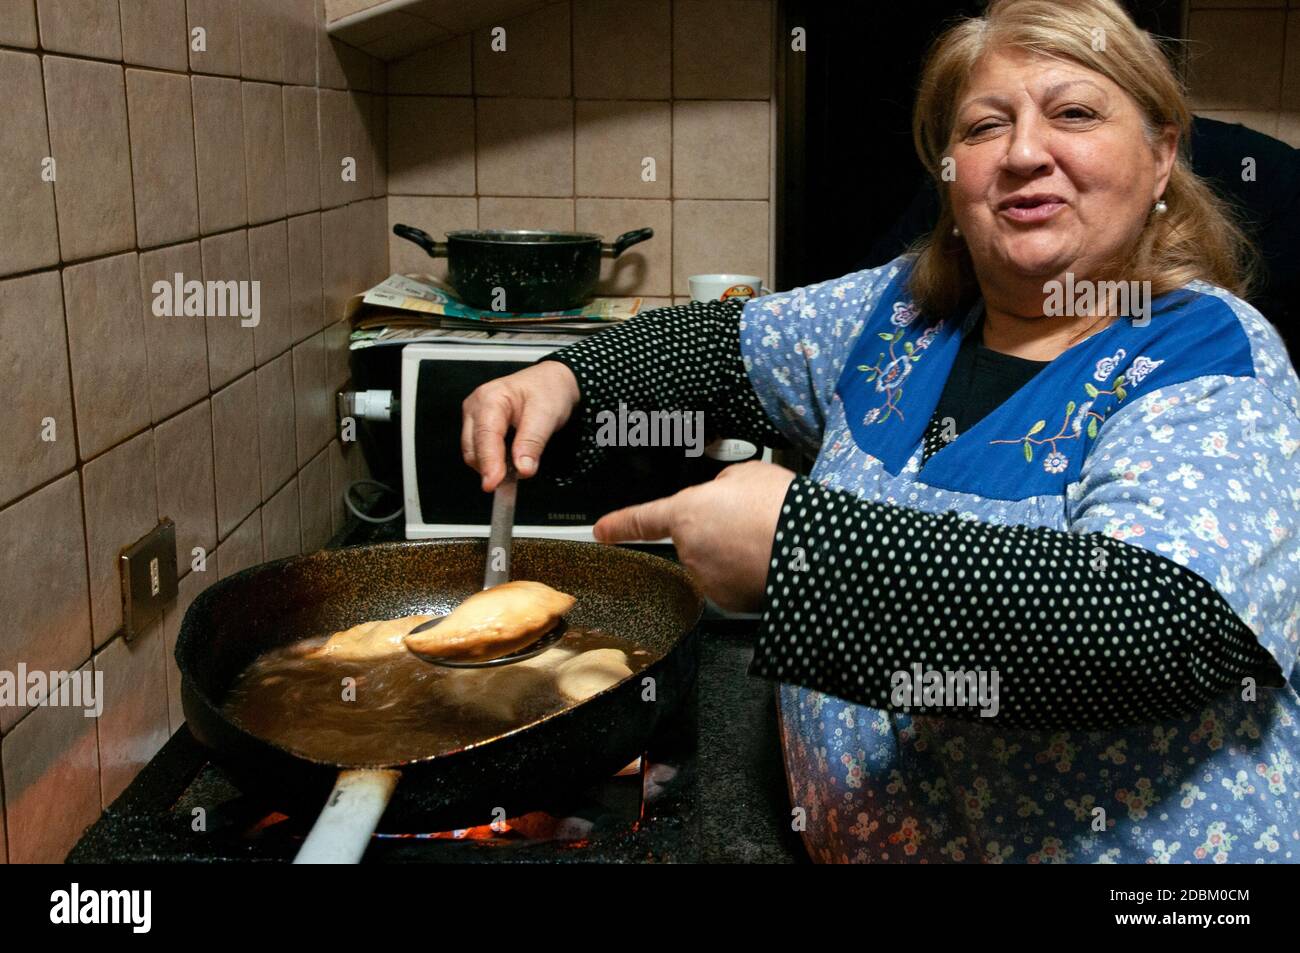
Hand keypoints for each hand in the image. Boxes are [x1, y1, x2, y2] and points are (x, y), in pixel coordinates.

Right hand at [461, 361, 580, 491]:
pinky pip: (479, 451)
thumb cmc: (547, 391)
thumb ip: (532, 442)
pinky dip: (494, 462)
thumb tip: (522, 468)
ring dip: (493, 466)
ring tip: (519, 464)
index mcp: (490, 398)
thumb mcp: (547, 414)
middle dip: (491, 467)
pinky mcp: (478, 427)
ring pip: (474, 453)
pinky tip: (511, 461)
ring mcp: (474, 417)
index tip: (493, 483)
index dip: (488, 462)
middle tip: (516, 478)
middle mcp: (476, 406)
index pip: (485, 436)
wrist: (550, 382)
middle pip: (473, 448)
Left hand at [593, 461, 796, 611]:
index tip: (601, 531)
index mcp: (685, 513)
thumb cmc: (781, 508)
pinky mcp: (731, 601)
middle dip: (715, 530)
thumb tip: (722, 493)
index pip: (641, 520)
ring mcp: (709, 580)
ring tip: (765, 538)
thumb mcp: (747, 474)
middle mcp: (690, 551)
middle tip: (750, 519)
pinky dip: (747, 573)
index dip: (619, 525)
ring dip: (733, 552)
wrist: (811, 549)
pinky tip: (769, 559)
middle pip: (695, 539)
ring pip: (716, 561)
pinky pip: (733, 582)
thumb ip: (722, 483)